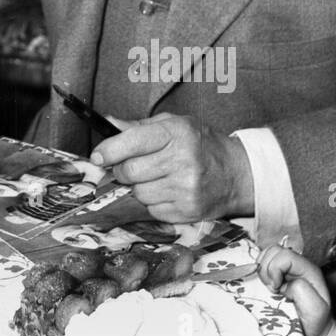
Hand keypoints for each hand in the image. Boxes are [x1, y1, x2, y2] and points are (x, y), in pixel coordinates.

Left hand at [92, 113, 253, 221]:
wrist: (238, 174)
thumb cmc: (202, 144)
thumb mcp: (175, 124)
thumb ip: (139, 126)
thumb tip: (108, 123)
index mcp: (177, 133)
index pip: (132, 142)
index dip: (109, 151)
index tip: (97, 156)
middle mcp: (182, 161)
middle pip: (130, 172)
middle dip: (122, 171)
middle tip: (129, 167)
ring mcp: (186, 189)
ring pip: (138, 194)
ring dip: (138, 188)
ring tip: (156, 178)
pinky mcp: (188, 211)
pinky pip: (152, 210)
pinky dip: (153, 202)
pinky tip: (167, 191)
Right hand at [258, 243, 334, 335]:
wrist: (314, 332)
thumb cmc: (316, 322)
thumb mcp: (315, 308)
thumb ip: (302, 290)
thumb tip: (285, 283)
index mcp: (308, 269)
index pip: (285, 255)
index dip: (275, 269)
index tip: (276, 289)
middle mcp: (297, 265)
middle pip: (273, 250)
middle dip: (266, 268)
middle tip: (272, 288)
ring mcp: (286, 269)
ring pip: (266, 254)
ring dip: (262, 271)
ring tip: (269, 288)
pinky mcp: (277, 274)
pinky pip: (262, 264)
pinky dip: (259, 273)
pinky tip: (266, 287)